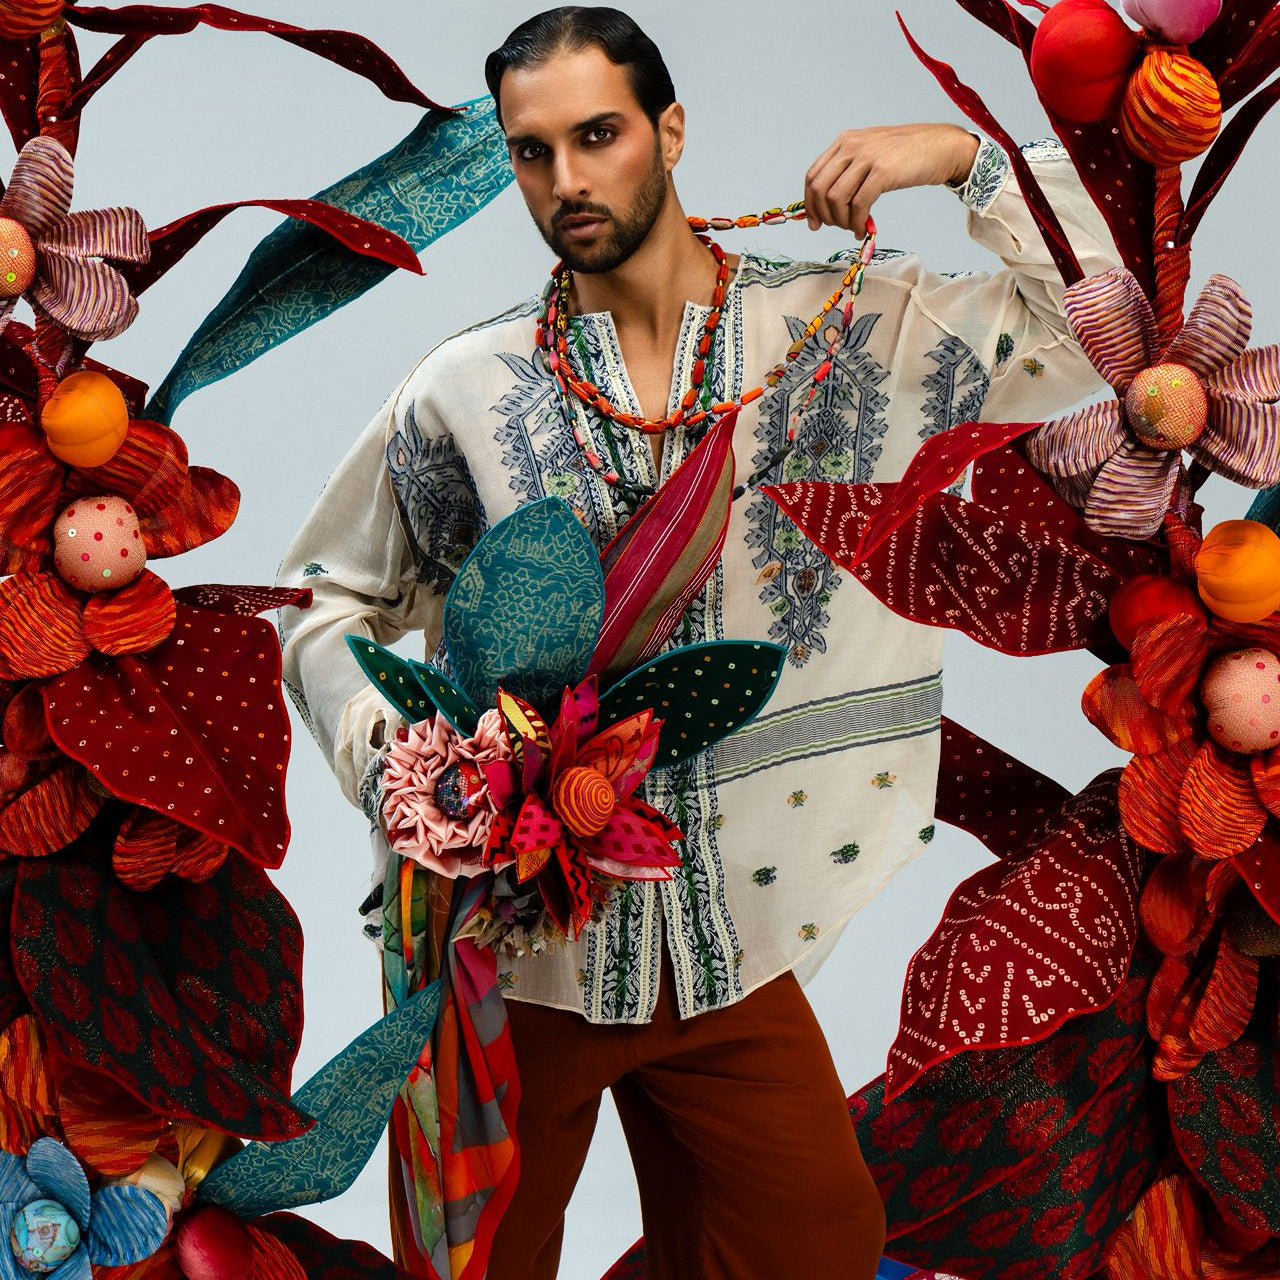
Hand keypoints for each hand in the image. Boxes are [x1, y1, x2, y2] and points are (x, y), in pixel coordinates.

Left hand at [803, 123, 979, 233]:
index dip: (809, 204)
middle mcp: (852, 146)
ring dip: (841, 221)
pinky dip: (856, 223)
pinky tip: (862, 229)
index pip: (813, 176)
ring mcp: (867, 157)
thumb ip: (850, 171)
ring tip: (853, 228)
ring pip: (836, 199)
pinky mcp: (882, 172)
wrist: (942, 147)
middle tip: (836, 228)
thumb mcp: (872, 154)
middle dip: (823, 215)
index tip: (815, 223)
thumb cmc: (908, 155)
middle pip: (820, 189)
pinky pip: (858, 205)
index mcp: (845, 141)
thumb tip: (830, 203)